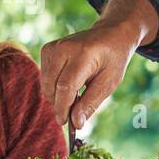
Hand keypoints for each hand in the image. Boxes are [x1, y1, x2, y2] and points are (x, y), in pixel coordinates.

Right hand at [41, 0, 150, 127]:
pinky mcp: (47, 49)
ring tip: (77, 91)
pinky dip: (54, 86)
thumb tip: (76, 124)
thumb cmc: (113, 59)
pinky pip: (45, 78)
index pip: (66, 86)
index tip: (66, 123)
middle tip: (74, 113)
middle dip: (60, 105)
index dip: (64, 108)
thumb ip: (91, 103)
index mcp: (83, 55)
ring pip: (46, 85)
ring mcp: (52, 47)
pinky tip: (70, 81)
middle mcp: (63, 48)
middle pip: (52, 87)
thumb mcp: (109, 83)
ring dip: (57, 96)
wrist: (110, 33)